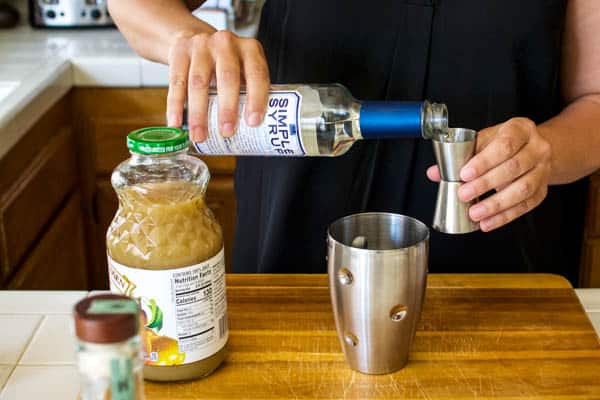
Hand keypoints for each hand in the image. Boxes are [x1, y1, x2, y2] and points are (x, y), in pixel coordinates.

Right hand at [166, 30, 269, 141]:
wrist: (195, 37)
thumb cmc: (226, 63)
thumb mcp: (243, 70)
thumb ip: (249, 92)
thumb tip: (253, 130)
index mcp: (250, 50)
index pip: (257, 74)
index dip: (257, 99)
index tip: (253, 122)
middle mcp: (226, 44)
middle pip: (227, 77)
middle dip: (227, 108)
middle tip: (226, 132)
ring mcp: (201, 45)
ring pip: (198, 82)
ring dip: (199, 113)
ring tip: (199, 135)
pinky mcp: (179, 52)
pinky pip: (176, 82)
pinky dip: (175, 105)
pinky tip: (176, 122)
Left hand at [427, 118, 551, 231]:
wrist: (534, 149)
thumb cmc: (504, 143)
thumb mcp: (484, 140)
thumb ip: (460, 155)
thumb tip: (435, 173)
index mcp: (521, 129)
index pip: (505, 144)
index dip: (484, 161)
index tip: (465, 174)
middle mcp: (537, 148)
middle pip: (514, 167)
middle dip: (486, 184)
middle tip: (464, 194)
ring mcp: (543, 170)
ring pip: (523, 189)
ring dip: (496, 204)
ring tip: (475, 213)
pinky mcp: (542, 190)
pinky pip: (526, 206)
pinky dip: (505, 217)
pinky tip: (488, 222)